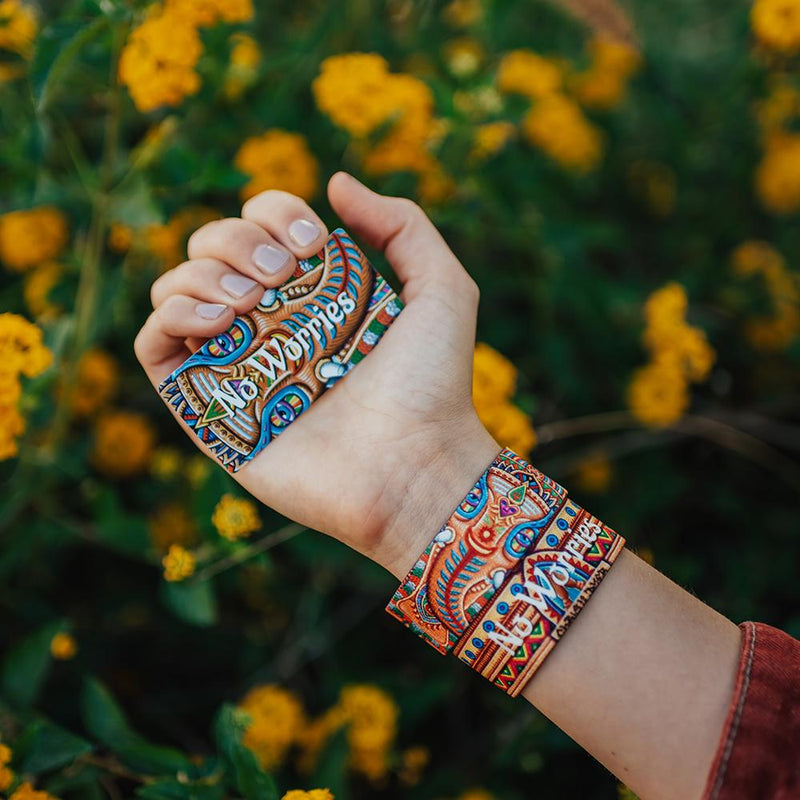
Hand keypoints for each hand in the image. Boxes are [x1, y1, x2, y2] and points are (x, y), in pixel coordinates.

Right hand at [134, 172, 499, 576]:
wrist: (415, 467)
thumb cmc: (433, 384)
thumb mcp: (442, 288)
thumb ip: (402, 225)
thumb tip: (336, 182)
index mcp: (315, 294)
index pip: (262, 227)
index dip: (273, 214)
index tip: (310, 245)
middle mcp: (270, 324)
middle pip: (212, 248)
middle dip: (234, 240)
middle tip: (280, 279)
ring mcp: (236, 364)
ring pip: (174, 288)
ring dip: (201, 273)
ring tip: (249, 303)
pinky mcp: (208, 407)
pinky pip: (153, 345)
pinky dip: (169, 316)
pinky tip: (218, 322)